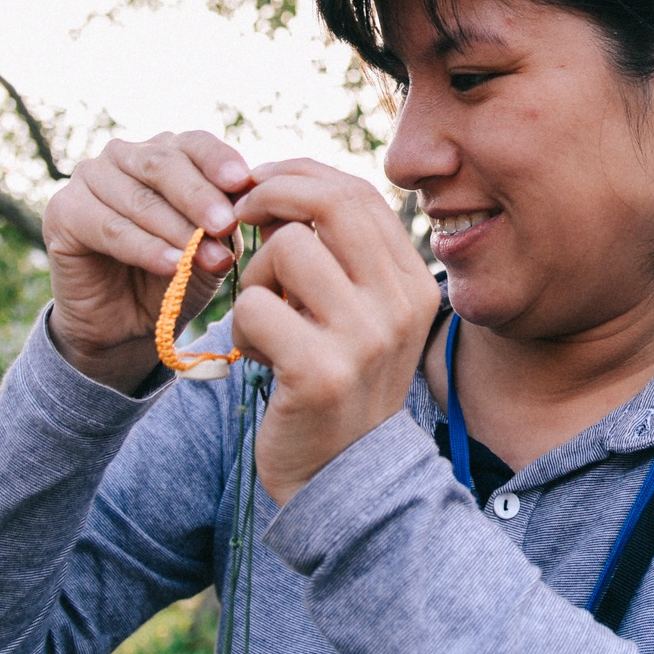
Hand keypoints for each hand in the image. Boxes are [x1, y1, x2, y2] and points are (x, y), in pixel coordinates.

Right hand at [41, 131, 250, 391]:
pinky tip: (172, 265)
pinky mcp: (63, 212)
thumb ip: (227, 218)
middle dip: (200, 197)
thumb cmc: (178, 273)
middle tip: (226, 225)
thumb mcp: (214, 244)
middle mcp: (124, 156)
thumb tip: (247, 196)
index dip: (219, 160)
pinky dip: (145, 248)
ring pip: (139, 199)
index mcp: (165, 151)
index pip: (194, 143)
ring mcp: (89, 179)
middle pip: (165, 165)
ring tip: (208, 258)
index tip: (242, 182)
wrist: (130, 322)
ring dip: (177, 230)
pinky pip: (110, 228)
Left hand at [230, 159, 441, 503]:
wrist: (342, 478)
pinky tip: (258, 355)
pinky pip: (255, 306)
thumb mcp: (364, 316)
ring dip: (255, 277)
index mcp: (414, 284)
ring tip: (263, 317)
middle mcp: (399, 305)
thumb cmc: (340, 383)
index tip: (261, 186)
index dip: (301, 175)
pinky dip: (242, 325)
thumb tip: (294, 183)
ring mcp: (364, 339)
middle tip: (240, 215)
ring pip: (287, 250)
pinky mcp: (318, 371)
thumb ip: (346, 257)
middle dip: (271, 193)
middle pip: (330, 203)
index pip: (359, 193)